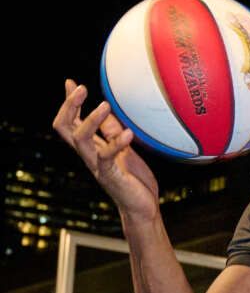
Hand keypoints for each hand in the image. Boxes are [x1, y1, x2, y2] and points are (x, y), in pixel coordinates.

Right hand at [51, 80, 160, 218]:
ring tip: (105, 105)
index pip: (71, 122)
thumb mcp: (124, 151)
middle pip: (65, 127)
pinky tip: (128, 134)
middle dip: (69, 106)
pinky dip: (116, 143)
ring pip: (80, 139)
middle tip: (81, 88)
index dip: (69, 103)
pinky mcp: (111, 176)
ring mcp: (98, 166)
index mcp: (92, 148)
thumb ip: (113, 133)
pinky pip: (106, 157)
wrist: (142, 209)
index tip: (71, 83)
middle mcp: (89, 155)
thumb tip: (107, 111)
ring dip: (90, 120)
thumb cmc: (134, 180)